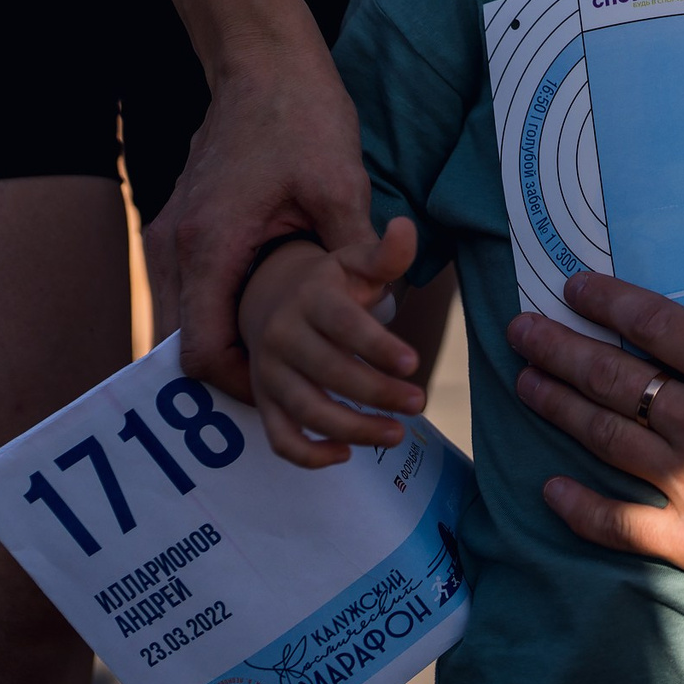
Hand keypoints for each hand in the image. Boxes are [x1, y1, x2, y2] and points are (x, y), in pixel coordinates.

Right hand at [149, 33, 373, 400]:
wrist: (261, 60)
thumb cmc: (301, 116)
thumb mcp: (342, 183)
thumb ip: (358, 248)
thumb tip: (388, 298)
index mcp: (209, 245)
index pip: (201, 351)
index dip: (240, 384)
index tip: (285, 392)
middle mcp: (174, 246)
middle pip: (185, 342)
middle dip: (234, 370)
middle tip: (290, 384)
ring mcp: (170, 234)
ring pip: (184, 317)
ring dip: (225, 340)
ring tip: (283, 356)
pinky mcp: (181, 222)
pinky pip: (189, 288)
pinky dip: (218, 310)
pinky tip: (266, 311)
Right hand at [241, 218, 423, 466]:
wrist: (269, 296)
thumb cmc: (330, 281)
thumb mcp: (356, 259)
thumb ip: (385, 254)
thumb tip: (406, 228)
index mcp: (310, 298)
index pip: (342, 324)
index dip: (376, 345)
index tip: (414, 362)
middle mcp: (282, 336)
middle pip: (327, 371)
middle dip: (376, 392)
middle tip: (420, 402)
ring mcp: (268, 372)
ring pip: (305, 410)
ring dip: (352, 428)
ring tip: (398, 434)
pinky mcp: (263, 401)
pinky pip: (278, 437)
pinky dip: (308, 455)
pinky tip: (346, 455)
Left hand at [508, 250, 683, 613]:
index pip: (660, 326)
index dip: (612, 302)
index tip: (575, 286)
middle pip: (615, 379)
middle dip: (562, 349)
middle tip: (522, 328)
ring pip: (606, 438)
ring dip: (559, 409)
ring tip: (524, 384)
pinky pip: (620, 523)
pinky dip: (580, 507)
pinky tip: (547, 490)